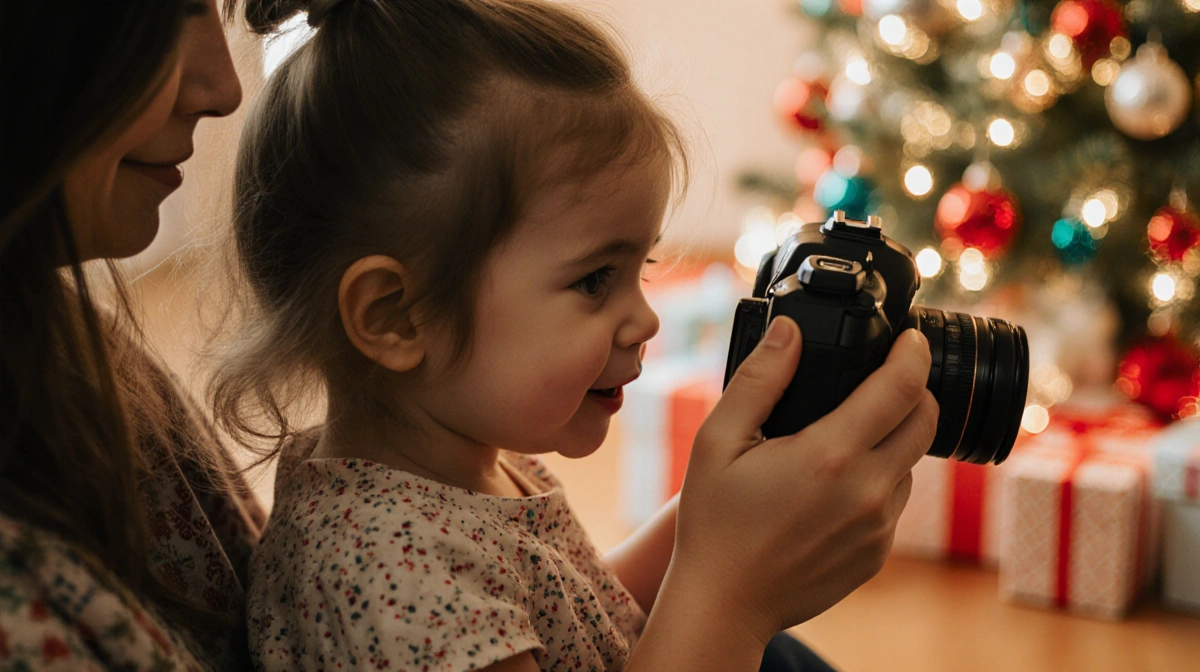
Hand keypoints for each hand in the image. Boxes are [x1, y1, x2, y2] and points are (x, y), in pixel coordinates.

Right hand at [664, 316, 937, 642]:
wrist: (724, 603)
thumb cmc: (714, 522)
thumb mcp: (717, 441)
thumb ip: (759, 379)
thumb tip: (790, 331)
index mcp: (830, 455)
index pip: (902, 388)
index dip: (913, 353)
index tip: (909, 339)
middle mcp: (868, 491)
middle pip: (925, 420)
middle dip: (912, 389)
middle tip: (880, 379)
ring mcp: (879, 527)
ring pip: (910, 462)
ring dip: (891, 439)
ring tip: (838, 441)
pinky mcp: (878, 552)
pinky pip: (894, 501)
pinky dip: (876, 481)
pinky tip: (830, 487)